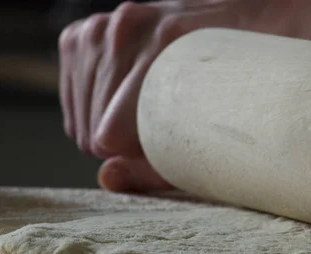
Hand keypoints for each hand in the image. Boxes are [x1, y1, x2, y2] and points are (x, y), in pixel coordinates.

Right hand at [59, 0, 310, 191]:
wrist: (240, 18)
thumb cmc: (232, 77)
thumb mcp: (215, 131)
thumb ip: (158, 165)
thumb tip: (107, 178)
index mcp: (163, 44)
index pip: (111, 132)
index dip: (134, 157)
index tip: (163, 150)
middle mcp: (124, 28)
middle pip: (91, 131)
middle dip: (121, 147)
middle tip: (160, 133)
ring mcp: (99, 27)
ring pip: (79, 118)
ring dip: (107, 131)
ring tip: (145, 116)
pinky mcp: (79, 34)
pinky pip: (70, 99)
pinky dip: (91, 112)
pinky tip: (122, 103)